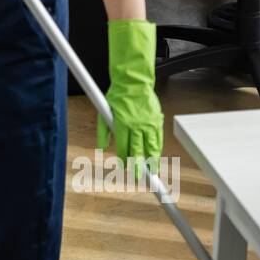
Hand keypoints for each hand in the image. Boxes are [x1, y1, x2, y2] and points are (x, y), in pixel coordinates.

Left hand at [98, 19, 163, 175]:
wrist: (134, 81)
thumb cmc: (117, 96)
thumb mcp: (103, 113)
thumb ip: (103, 132)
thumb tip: (101, 149)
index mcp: (123, 124)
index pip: (124, 148)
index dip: (124, 161)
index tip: (125, 170)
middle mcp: (137, 125)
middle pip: (138, 151)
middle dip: (139, 166)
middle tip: (139, 179)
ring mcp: (149, 122)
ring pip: (151, 145)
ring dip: (152, 159)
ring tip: (152, 171)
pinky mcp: (157, 118)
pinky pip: (158, 137)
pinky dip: (157, 147)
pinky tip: (156, 155)